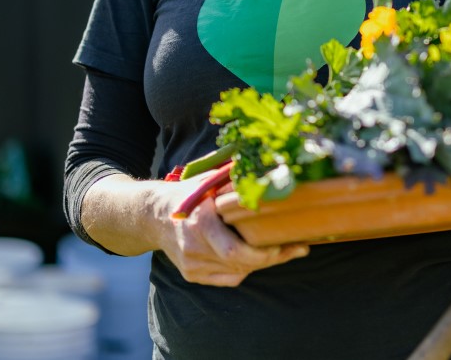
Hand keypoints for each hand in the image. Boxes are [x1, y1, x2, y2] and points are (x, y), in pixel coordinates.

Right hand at [159, 175, 308, 286]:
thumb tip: (273, 172)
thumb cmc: (190, 193)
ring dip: (262, 264)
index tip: (291, 242)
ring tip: (284, 250)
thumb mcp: (211, 181)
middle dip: (272, 258)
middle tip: (297, 249)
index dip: (266, 252)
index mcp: (201, 224)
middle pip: (240, 264)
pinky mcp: (192, 274)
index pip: (236, 250)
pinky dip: (245, 269)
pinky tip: (258, 257)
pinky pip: (228, 278)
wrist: (153, 215)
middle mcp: (194, 248)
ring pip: (237, 273)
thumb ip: (237, 180)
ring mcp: (192, 265)